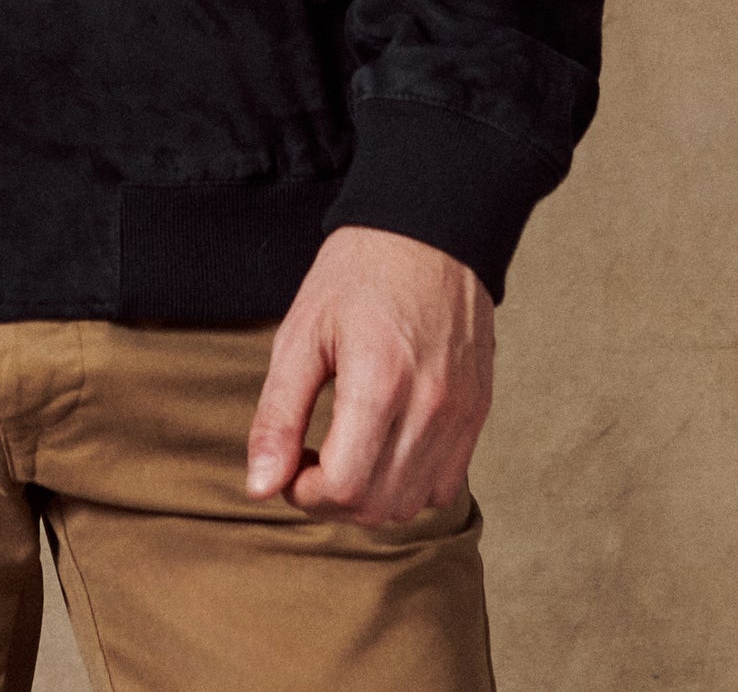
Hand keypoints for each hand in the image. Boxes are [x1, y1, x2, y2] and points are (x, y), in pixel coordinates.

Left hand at [244, 224, 493, 524]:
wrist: (430, 230)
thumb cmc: (359, 273)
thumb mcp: (301, 332)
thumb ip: (278, 414)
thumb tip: (259, 485)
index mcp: (379, 380)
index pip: (343, 487)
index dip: (303, 491)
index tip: (290, 463)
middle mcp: (430, 406)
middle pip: (376, 505)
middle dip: (330, 499)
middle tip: (310, 458)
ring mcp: (461, 413)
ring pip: (411, 504)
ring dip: (369, 497)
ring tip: (345, 452)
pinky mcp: (478, 412)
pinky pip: (445, 485)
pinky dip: (409, 485)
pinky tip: (385, 448)